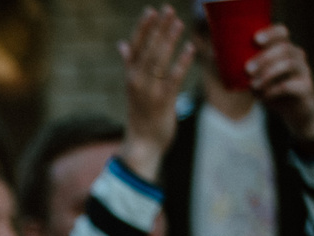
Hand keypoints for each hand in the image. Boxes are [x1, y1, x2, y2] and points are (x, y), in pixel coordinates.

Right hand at [116, 8, 194, 181]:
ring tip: (179, 23)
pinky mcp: (164, 101)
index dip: (143, 29)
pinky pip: (174, 78)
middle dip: (158, 29)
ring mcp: (150, 92)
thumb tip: (122, 45)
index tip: (151, 11)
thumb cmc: (141, 115)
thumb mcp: (132, 88)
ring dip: (169, 41)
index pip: (135, 48)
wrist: (142, 144)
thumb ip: (130, 65)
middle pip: (148, 51)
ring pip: (159, 62)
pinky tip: (190, 48)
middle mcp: (137, 82)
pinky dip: (182, 63)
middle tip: (168, 10)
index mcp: (130, 77)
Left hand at [244, 25, 313, 142]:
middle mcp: (297, 57)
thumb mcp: (257, 79)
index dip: (271, 33)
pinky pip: (289, 85)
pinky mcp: (305, 87)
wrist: (296, 112)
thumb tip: (214, 56)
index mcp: (285, 50)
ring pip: (288, 64)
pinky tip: (263, 97)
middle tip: (247, 69)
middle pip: (284, 48)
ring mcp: (303, 71)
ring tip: (253, 85)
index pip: (282, 33)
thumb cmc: (272, 91)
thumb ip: (244, 70)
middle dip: (264, 57)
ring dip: (267, 73)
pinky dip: (273, 90)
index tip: (255, 39)